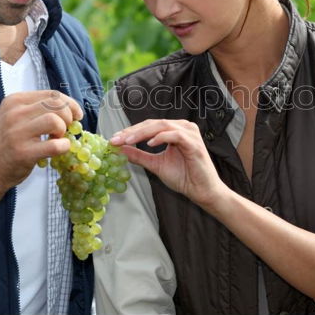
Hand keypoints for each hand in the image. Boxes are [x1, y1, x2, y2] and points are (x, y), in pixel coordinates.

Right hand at [0, 90, 82, 190]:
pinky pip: (54, 145)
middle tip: (67, 128)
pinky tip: (59, 149)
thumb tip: (70, 108)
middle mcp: (15, 113)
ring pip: (55, 121)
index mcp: (15, 101)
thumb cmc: (6, 142)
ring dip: (63, 131)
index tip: (76, 114)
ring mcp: (17, 133)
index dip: (70, 103)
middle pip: (56, 104)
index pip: (52, 94)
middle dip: (69, 116)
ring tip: (57, 138)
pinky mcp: (23, 153)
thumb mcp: (16, 117)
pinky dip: (64, 147)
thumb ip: (38, 109)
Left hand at [109, 119, 227, 207]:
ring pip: (162, 126)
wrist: (201, 191)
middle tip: (116, 139)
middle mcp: (183, 127)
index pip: (148, 126)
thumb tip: (120, 150)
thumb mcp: (155, 165)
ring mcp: (190, 133)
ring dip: (142, 133)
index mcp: (175, 130)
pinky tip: (149, 144)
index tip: (113, 140)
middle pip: (153, 123)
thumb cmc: (184, 177)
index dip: (130, 131)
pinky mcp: (194, 143)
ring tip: (127, 141)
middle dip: (132, 131)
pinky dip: (161, 137)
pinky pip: (175, 135)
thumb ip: (139, 156)